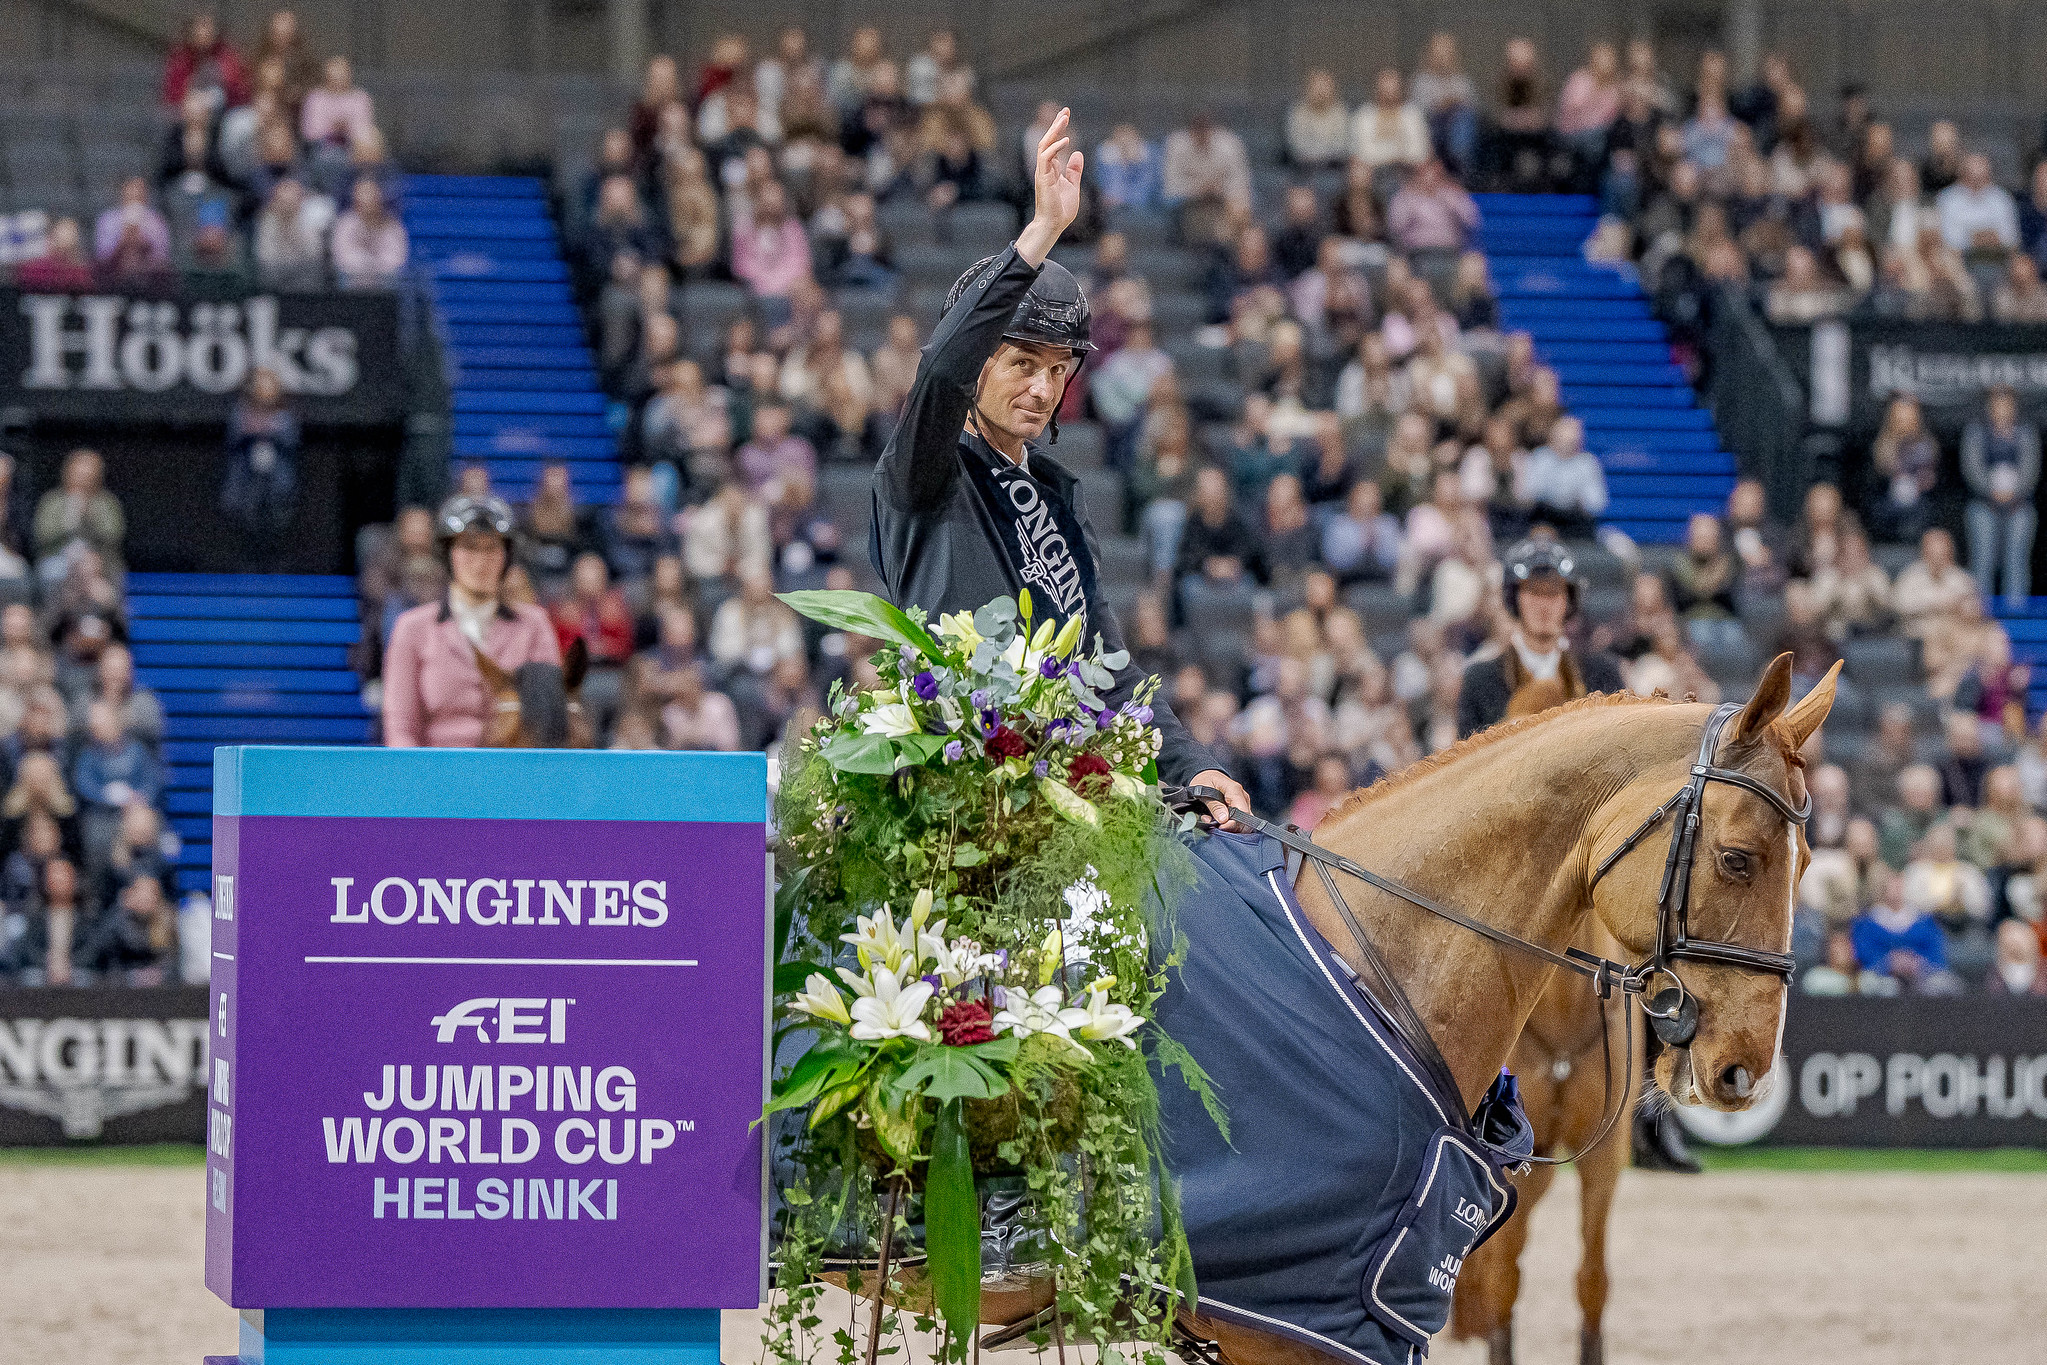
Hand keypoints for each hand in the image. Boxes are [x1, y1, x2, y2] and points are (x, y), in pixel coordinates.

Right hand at [1016, 107, 1082, 264]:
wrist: (1053, 225)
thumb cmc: (1061, 210)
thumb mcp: (1073, 186)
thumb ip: (1074, 170)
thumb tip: (1078, 153)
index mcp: (1051, 169)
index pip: (1054, 144)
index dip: (1060, 129)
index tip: (1066, 115)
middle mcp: (1045, 168)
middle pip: (1048, 140)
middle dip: (1057, 124)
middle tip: (1065, 110)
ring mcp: (1042, 172)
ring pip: (1045, 145)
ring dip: (1054, 131)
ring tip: (1064, 118)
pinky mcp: (1042, 177)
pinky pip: (1046, 157)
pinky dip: (1055, 147)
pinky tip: (1066, 140)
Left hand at [1189, 770, 1252, 832]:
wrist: (1207, 775)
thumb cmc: (1205, 781)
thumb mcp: (1204, 791)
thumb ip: (1215, 805)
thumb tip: (1224, 819)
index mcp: (1235, 790)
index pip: (1243, 812)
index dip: (1233, 823)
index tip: (1221, 827)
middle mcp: (1242, 797)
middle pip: (1246, 820)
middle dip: (1231, 827)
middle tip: (1216, 827)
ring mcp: (1243, 803)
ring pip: (1243, 823)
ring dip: (1228, 827)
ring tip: (1214, 823)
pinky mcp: (1240, 808)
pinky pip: (1238, 822)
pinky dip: (1228, 826)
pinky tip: (1217, 822)